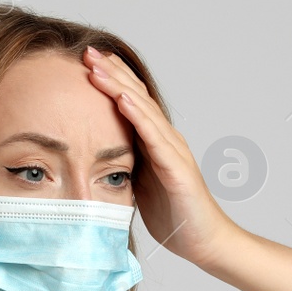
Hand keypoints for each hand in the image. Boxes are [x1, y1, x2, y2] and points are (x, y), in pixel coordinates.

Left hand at [83, 44, 240, 268]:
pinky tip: (122, 100)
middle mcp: (166, 139)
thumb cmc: (174, 214)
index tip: (88, 61)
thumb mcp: (139, 183)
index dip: (112, 79)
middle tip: (87, 50)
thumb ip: (124, 165)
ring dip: (119, 86)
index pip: (132, 101)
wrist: (204, 241)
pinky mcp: (176, 168)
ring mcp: (173, 151)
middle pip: (136, 96)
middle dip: (112, 72)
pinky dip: (138, 116)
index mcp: (156, 142)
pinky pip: (154, 137)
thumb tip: (95, 157)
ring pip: (143, 110)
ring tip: (97, 67)